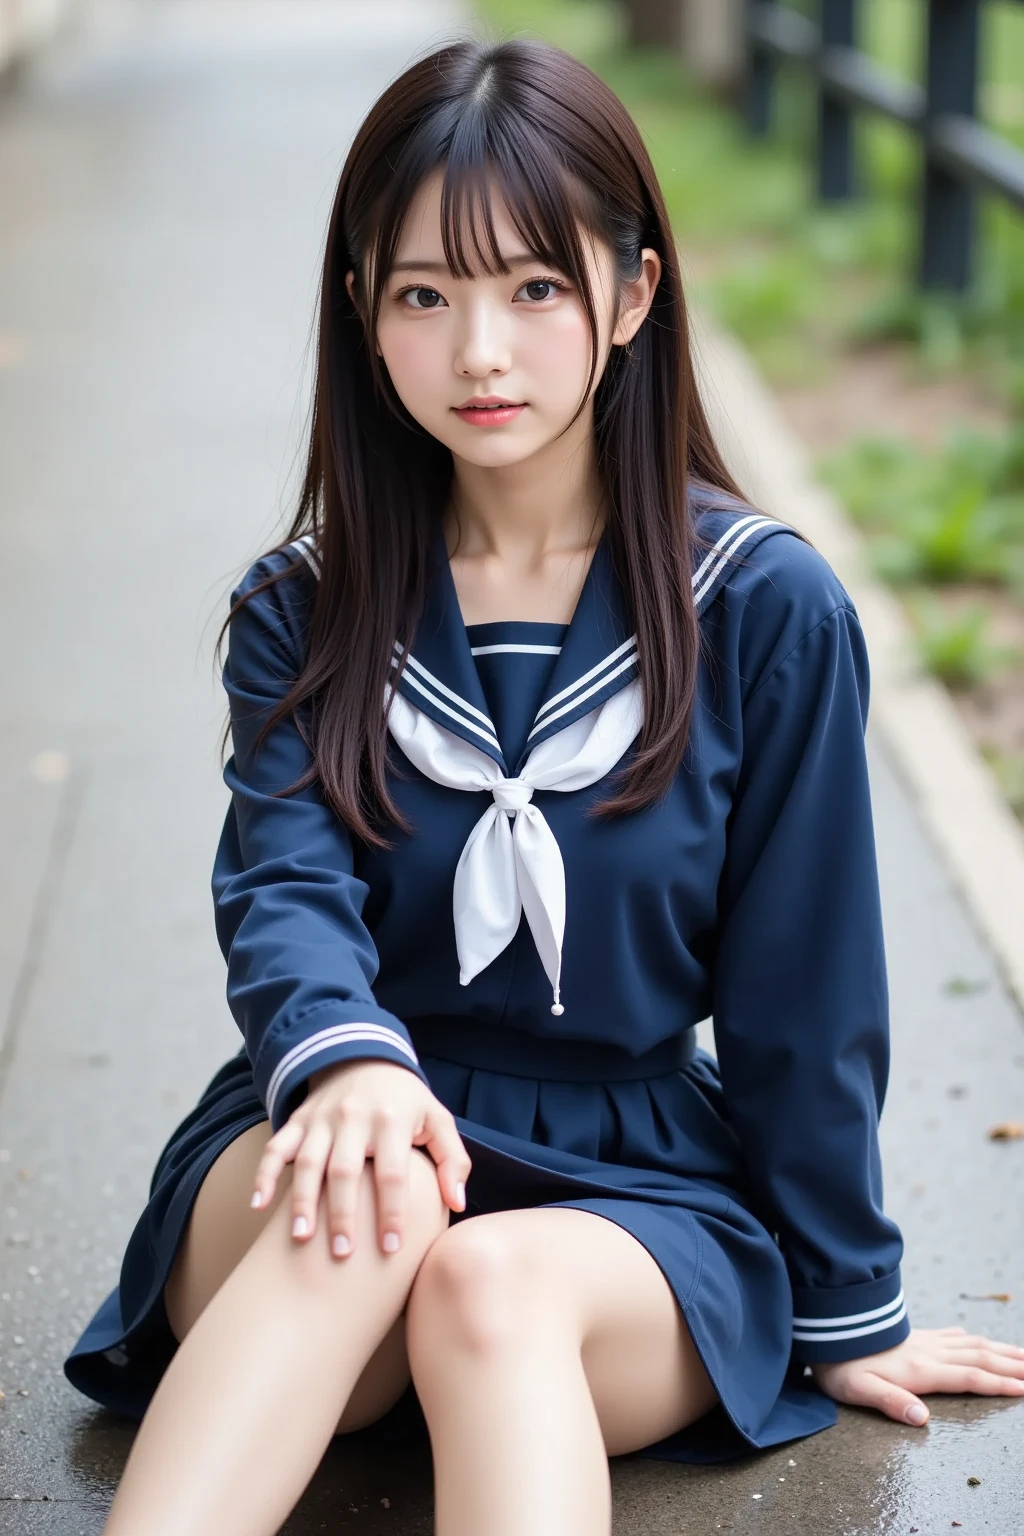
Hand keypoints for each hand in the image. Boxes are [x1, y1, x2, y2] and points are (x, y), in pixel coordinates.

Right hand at [250, 1060, 471, 1259]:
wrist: (363, 1057)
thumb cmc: (406, 1101)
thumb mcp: (437, 1119)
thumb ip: (453, 1159)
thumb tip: (457, 1203)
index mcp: (392, 1119)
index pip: (392, 1171)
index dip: (391, 1210)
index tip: (392, 1248)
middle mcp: (354, 1117)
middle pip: (345, 1170)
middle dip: (343, 1214)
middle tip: (343, 1255)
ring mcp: (322, 1118)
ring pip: (308, 1161)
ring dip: (303, 1200)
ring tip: (301, 1238)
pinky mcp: (299, 1120)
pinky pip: (277, 1147)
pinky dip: (265, 1174)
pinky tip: (258, 1205)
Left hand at [811, 1326, 1023, 1425]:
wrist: (825, 1327)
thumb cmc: (839, 1364)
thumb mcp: (859, 1389)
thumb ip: (891, 1402)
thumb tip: (921, 1419)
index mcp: (920, 1369)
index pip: (970, 1377)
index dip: (999, 1384)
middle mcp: (928, 1352)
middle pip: (980, 1358)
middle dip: (1011, 1365)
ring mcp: (922, 1341)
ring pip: (970, 1344)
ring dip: (998, 1349)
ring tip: (1021, 1354)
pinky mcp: (912, 1335)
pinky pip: (949, 1335)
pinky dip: (968, 1337)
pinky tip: (972, 1336)